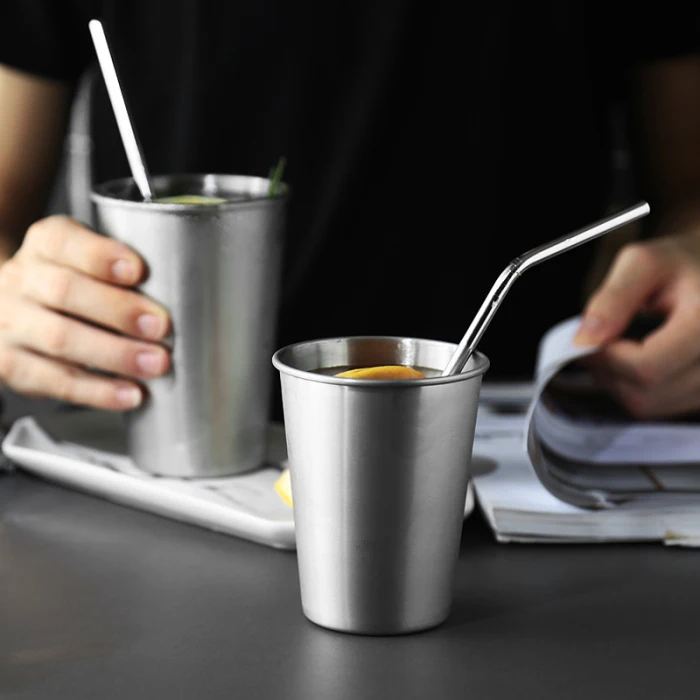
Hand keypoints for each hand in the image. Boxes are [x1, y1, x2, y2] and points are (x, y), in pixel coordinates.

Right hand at [0, 215, 169, 409]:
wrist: (12, 312)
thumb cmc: (69, 287)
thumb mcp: (85, 262)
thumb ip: (123, 270)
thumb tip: (187, 294)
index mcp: (46, 245)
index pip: (64, 241)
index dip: (100, 255)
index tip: (138, 270)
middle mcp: (22, 280)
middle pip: (65, 291)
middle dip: (119, 310)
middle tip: (160, 327)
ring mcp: (12, 323)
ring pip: (60, 338)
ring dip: (115, 354)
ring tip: (156, 363)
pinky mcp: (11, 364)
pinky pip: (54, 380)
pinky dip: (97, 391)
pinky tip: (130, 393)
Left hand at [574, 232, 699, 418]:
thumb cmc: (681, 264)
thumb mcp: (643, 263)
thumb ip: (612, 299)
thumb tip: (585, 340)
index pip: (646, 368)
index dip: (607, 358)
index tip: (591, 338)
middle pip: (645, 393)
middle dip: (608, 370)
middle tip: (599, 342)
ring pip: (649, 406)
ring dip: (619, 382)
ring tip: (618, 348)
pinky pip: (660, 407)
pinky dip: (637, 389)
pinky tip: (636, 361)